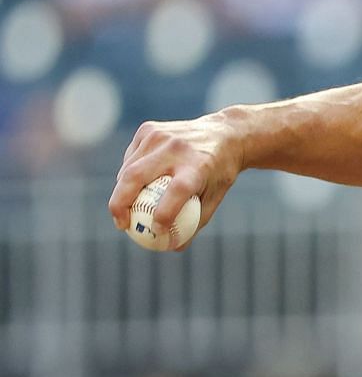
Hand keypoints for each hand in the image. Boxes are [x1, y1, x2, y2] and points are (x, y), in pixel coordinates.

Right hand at [108, 112, 245, 237]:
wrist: (225, 134)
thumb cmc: (219, 172)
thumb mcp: (216, 196)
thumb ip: (195, 222)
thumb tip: (172, 247)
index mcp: (198, 166)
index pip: (176, 191)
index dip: (163, 214)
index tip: (155, 232)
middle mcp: (176, 149)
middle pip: (136, 177)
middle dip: (120, 204)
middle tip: (121, 224)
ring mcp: (160, 135)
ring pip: (128, 168)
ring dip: (122, 191)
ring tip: (127, 209)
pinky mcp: (149, 129)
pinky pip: (131, 157)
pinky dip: (128, 173)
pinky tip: (136, 184)